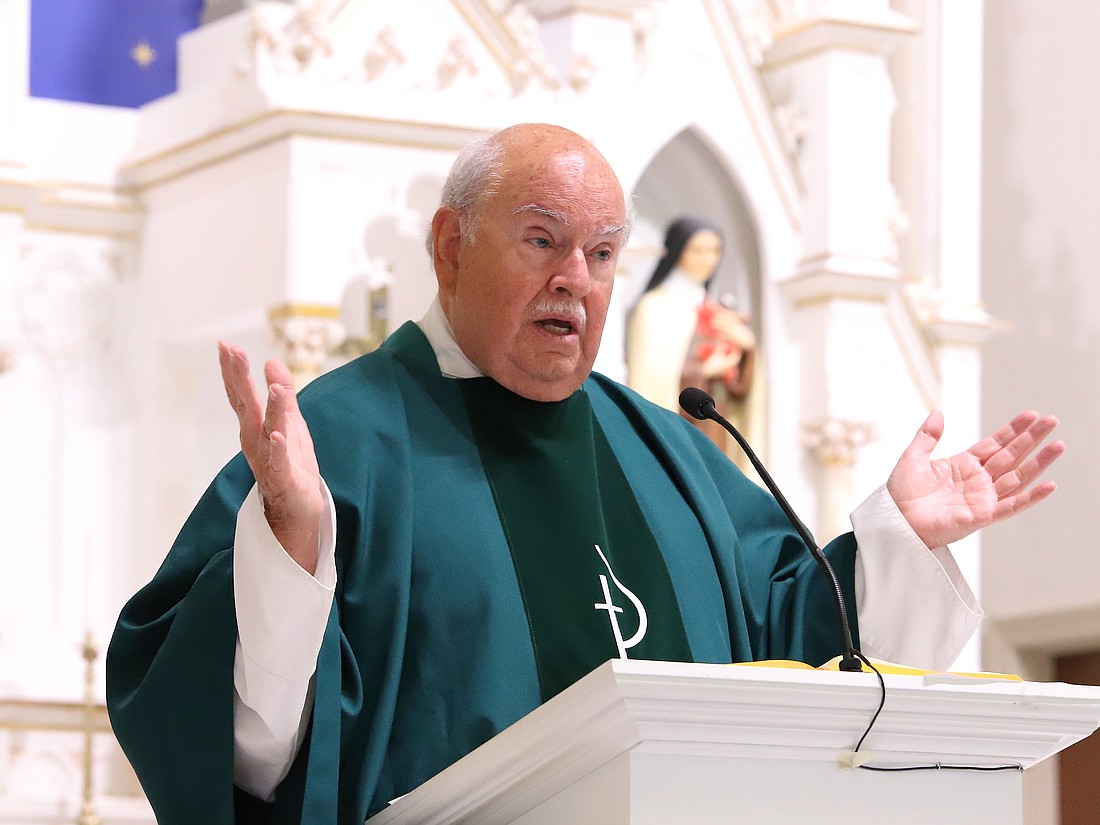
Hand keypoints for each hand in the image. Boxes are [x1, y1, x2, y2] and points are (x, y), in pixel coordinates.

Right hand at [218, 342, 323, 572]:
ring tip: (273, 386)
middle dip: (239, 379)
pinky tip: (278, 434)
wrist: (298, 510)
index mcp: (255, 427)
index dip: (233, 371)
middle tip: (232, 351)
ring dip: (270, 408)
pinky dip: (278, 448)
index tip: (226, 345)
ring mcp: (267, 460)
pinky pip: (280, 461)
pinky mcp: (284, 478)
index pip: (241, 395)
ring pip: (267, 430)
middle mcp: (255, 441)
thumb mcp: (290, 423)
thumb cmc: (292, 465)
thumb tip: (272, 361)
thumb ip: (282, 394)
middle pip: (246, 406)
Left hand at [887, 410, 1064, 548]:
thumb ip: (928, 436)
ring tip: (1058, 445)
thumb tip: (938, 412)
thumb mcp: (913, 458)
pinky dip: (1031, 497)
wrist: (894, 520)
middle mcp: (977, 481)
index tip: (1031, 415)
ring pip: (1018, 477)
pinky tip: (1049, 484)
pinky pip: (1012, 506)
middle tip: (1052, 421)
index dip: (1013, 430)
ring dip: (1039, 463)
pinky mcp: (982, 516)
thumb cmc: (900, 494)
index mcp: (963, 465)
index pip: (995, 444)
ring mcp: (982, 498)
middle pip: (1011, 456)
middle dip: (1032, 439)